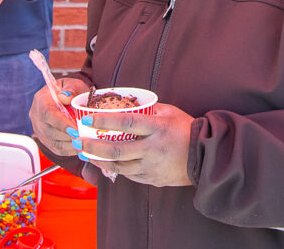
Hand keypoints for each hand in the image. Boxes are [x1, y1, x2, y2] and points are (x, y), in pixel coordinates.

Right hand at [30, 78, 88, 157]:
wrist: (65, 98)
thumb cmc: (70, 91)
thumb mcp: (72, 84)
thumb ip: (71, 90)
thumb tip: (67, 97)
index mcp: (41, 99)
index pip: (48, 114)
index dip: (62, 124)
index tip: (76, 130)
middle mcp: (37, 116)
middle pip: (49, 131)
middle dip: (68, 137)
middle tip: (84, 139)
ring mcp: (39, 129)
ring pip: (53, 142)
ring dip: (70, 145)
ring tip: (85, 144)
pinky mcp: (46, 139)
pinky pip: (56, 149)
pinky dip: (70, 150)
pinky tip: (81, 148)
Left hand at [76, 103, 193, 187]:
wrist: (205, 157)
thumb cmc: (186, 130)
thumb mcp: (170, 112)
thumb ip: (148, 109)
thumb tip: (127, 104)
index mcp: (157, 128)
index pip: (126, 122)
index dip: (105, 120)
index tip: (87, 117)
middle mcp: (152, 149)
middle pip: (116, 149)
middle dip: (93, 146)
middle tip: (78, 141)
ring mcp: (151, 166)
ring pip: (118, 166)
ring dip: (99, 159)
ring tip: (85, 153)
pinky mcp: (152, 179)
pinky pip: (128, 174)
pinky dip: (115, 168)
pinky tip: (106, 162)